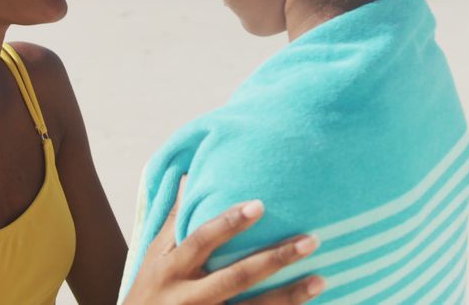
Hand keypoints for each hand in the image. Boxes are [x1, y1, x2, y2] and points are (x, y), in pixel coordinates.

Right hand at [123, 178, 324, 303]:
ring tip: (320, 280)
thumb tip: (189, 176)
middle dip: (274, 259)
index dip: (228, 223)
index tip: (260, 205)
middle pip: (236, 277)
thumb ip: (174, 220)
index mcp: (171, 268)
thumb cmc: (148, 290)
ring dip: (288, 296)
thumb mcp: (153, 256)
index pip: (201, 240)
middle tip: (310, 240)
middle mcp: (188, 297)